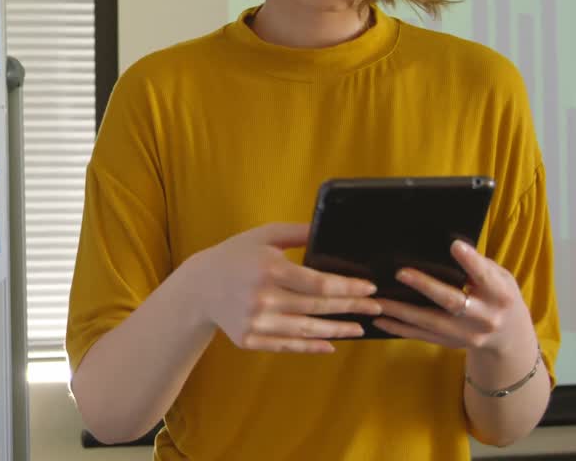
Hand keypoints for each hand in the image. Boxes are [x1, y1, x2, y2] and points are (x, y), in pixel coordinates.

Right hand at [193, 222, 382, 353]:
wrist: (199, 287)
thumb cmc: (236, 256)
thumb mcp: (263, 236)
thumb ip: (298, 232)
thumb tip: (330, 229)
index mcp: (268, 269)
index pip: (318, 283)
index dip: (348, 287)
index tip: (369, 288)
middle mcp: (262, 298)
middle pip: (317, 307)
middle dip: (351, 307)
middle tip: (376, 307)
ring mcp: (255, 322)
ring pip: (306, 329)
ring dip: (337, 330)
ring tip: (359, 328)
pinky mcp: (249, 339)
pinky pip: (287, 345)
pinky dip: (311, 346)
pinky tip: (329, 344)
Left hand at [373, 239, 534, 354]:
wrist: (508, 337)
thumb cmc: (499, 296)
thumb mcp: (501, 278)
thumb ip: (480, 267)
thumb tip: (450, 247)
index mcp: (501, 295)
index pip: (485, 276)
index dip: (471, 262)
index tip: (455, 245)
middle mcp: (485, 317)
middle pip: (453, 301)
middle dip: (426, 286)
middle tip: (401, 273)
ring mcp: (467, 334)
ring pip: (431, 322)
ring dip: (402, 312)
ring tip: (378, 301)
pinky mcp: (451, 343)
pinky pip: (422, 336)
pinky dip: (399, 329)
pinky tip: (380, 320)